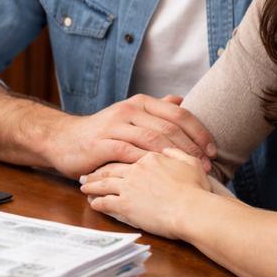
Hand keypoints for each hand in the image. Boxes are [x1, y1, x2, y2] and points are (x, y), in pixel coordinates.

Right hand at [40, 94, 215, 178]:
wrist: (63, 140)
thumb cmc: (102, 134)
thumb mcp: (129, 116)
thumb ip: (155, 109)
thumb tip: (182, 100)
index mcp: (140, 103)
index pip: (178, 114)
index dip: (199, 132)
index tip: (213, 151)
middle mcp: (129, 110)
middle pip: (170, 128)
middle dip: (193, 148)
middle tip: (207, 166)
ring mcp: (115, 126)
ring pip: (153, 139)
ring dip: (176, 158)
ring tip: (190, 173)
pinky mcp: (102, 143)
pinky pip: (131, 152)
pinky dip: (150, 164)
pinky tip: (163, 175)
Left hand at [80, 148, 211, 238]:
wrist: (193, 210)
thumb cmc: (196, 189)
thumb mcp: (191, 164)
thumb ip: (179, 153)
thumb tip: (171, 147)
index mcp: (150, 157)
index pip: (128, 153)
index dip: (116, 156)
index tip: (108, 157)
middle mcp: (135, 169)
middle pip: (112, 167)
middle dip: (98, 170)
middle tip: (87, 172)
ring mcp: (128, 186)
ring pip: (104, 183)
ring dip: (92, 185)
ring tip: (84, 186)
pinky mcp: (125, 204)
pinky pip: (105, 202)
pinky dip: (97, 202)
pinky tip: (92, 204)